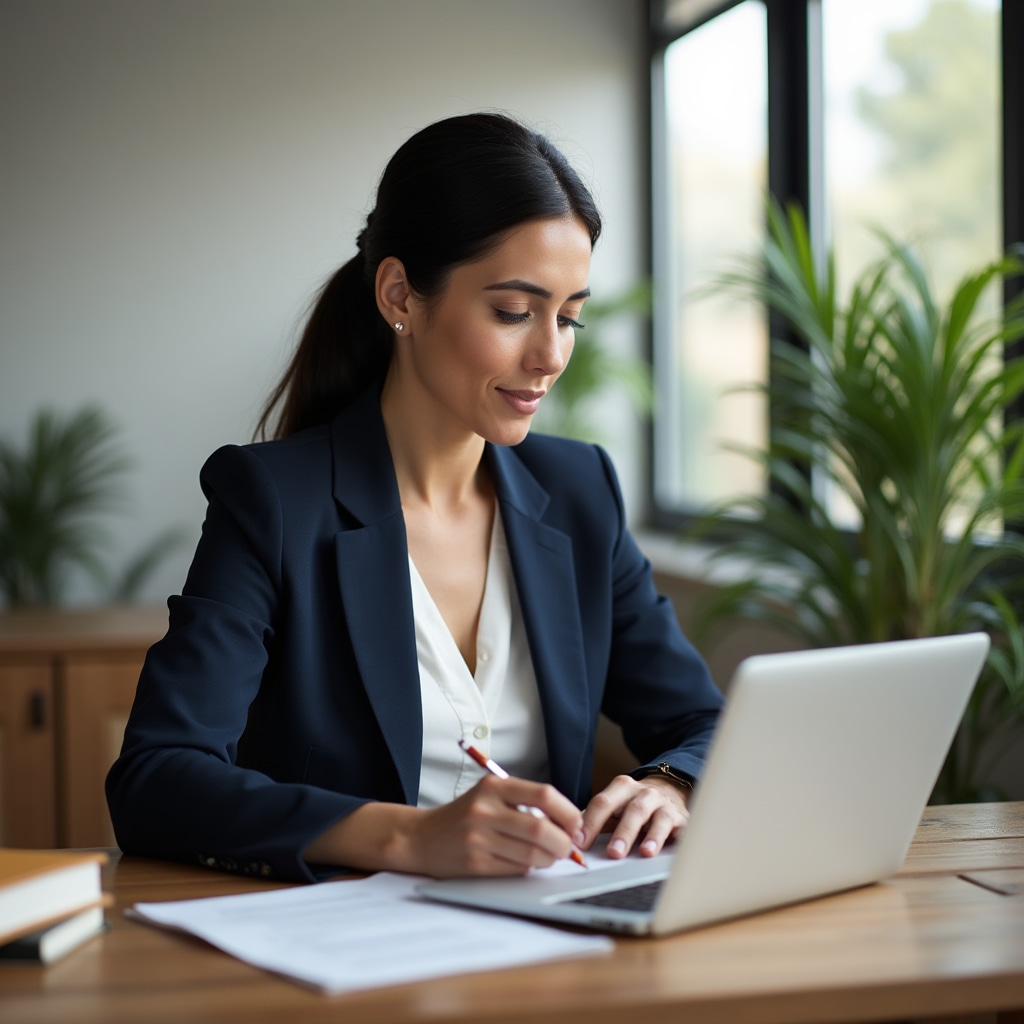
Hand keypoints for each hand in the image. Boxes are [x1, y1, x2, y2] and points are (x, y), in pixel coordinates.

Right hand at [401, 775, 584, 877]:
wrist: (421, 837)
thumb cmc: (465, 816)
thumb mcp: (491, 796)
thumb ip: (525, 803)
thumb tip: (570, 824)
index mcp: (494, 786)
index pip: (544, 795)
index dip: (568, 812)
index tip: (576, 825)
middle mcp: (485, 809)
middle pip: (542, 830)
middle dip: (563, 844)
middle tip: (567, 848)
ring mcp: (479, 838)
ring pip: (533, 854)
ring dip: (549, 859)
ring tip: (548, 856)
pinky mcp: (475, 863)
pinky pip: (516, 869)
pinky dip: (529, 868)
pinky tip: (524, 862)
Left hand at [579, 774, 689, 858]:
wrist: (668, 790)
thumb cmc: (633, 804)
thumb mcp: (614, 805)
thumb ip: (594, 818)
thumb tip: (567, 835)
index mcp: (621, 787)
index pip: (603, 803)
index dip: (590, 823)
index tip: (579, 842)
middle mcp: (644, 793)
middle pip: (633, 810)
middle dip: (623, 832)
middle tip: (613, 853)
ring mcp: (664, 805)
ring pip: (658, 819)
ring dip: (651, 836)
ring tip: (644, 852)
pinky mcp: (681, 820)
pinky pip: (681, 830)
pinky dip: (677, 841)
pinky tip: (672, 851)